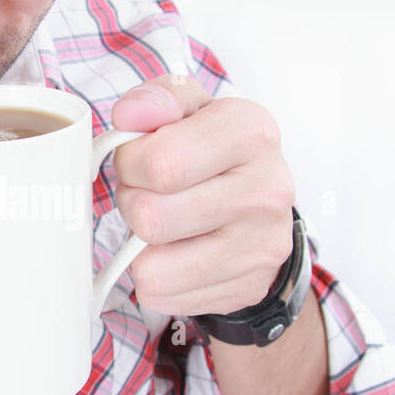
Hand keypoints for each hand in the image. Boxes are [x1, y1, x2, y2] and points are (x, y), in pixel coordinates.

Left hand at [110, 73, 296, 316]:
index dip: (130, 163)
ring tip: (161, 223)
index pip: (162, 161)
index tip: (138, 159)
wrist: (266, 207)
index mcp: (252, 133)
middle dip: (132, 203)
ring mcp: (260, 246)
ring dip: (139, 247)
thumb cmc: (218, 154)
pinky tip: (176, 253)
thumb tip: (128, 115)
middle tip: (147, 194)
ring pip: (152, 266)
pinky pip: (161, 296)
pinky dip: (154, 277)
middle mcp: (266, 191)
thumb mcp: (193, 109)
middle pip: (152, 217)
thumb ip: (158, 98)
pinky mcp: (245, 288)